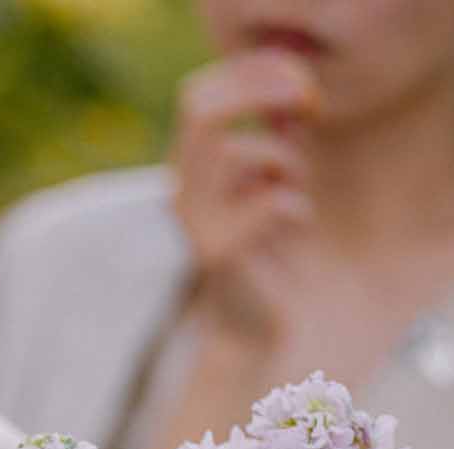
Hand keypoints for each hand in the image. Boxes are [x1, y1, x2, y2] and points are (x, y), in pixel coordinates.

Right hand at [172, 49, 320, 341]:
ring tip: (292, 205)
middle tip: (309, 106)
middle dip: (263, 93)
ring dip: (289, 171)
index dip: (249, 75)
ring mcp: (195, 224)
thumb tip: (293, 100)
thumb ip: (277, 138)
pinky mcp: (219, 254)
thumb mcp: (273, 181)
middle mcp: (180, 193)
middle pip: (204, 112)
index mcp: (188, 171)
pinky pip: (274, 202)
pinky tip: (289, 240)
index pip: (199, 97)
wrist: (250, 331)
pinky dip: (297, 213)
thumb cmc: (268, 252)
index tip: (299, 86)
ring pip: (249, 155)